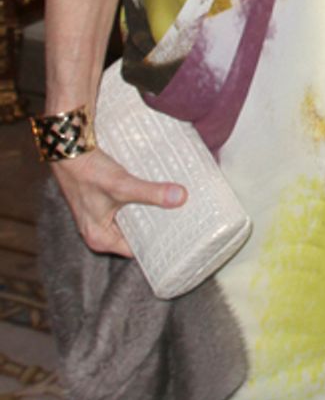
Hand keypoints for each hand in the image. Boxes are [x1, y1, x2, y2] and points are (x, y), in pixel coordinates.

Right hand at [50, 148, 186, 258]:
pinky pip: (126, 208)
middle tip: (179, 218)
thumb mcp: (122, 185)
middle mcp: (98, 232)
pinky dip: (139, 202)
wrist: (68, 149)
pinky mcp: (101, 201)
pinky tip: (155, 193)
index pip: (136, 250)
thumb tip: (181, 198)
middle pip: (134, 235)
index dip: (156, 242)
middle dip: (154, 226)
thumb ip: (152, 192)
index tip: (178, 234)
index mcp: (100, 238)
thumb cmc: (88, 171)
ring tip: (172, 206)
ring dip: (148, 212)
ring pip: (131, 220)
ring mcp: (98, 216)